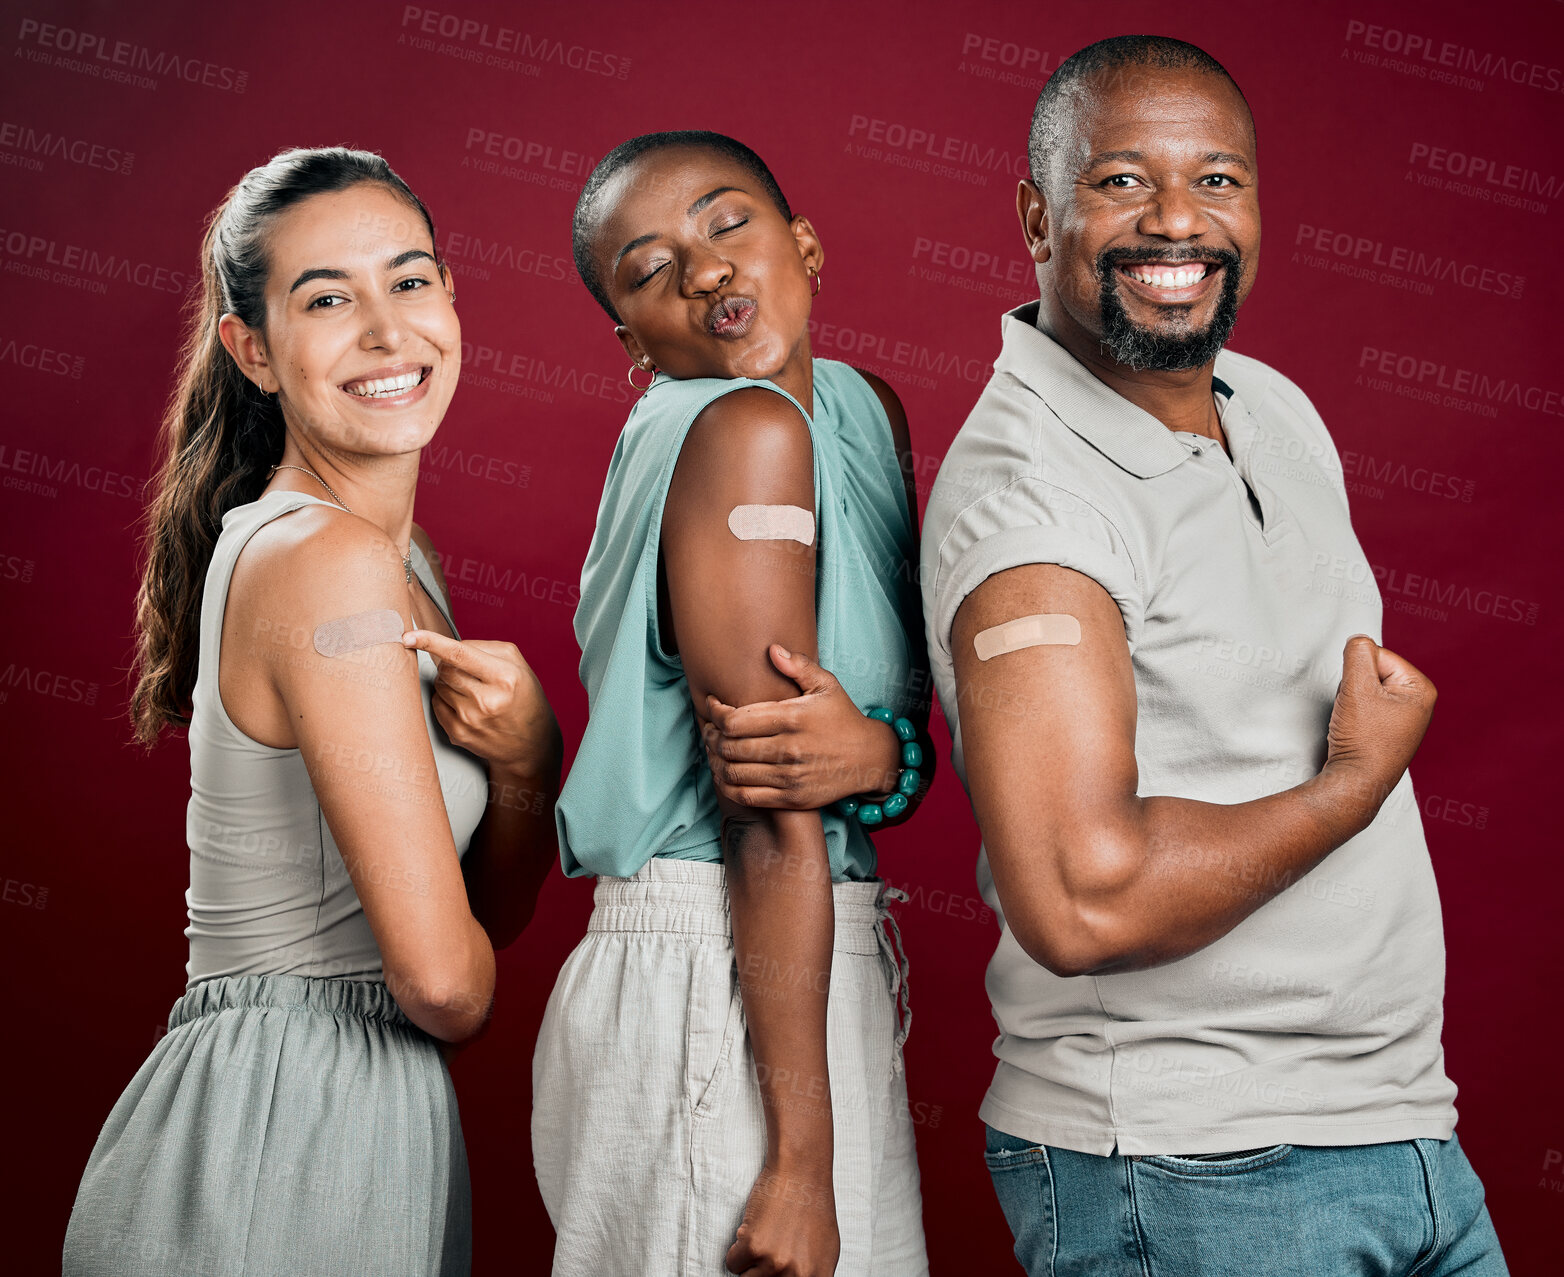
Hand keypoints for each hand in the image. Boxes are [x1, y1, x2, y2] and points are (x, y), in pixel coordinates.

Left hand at [402, 629, 560, 775]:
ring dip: (448, 683)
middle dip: (450, 664)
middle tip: (468, 672)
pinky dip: (446, 700)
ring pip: (438, 686)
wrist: (531, 745)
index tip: (409, 636)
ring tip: (472, 691)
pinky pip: (436, 705)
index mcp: (505, 678)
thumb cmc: (524, 699)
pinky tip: (466, 706)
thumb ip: (485, 648)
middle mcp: (487, 700)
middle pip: (444, 669)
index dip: (431, 642)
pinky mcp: (458, 734)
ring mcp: (470, 720)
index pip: (459, 654)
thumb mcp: (518, 666)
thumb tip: (448, 646)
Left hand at [702, 645, 899, 808]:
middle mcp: (789, 749)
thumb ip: (798, 666)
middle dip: (710, 737)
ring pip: (733, 773)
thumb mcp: (827, 685)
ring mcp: (790, 777)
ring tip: (714, 750)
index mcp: (793, 718)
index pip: (735, 720)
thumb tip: (772, 650)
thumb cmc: (843, 718)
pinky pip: (746, 796)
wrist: (870, 759)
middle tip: (709, 729)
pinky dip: (728, 786)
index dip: (715, 713)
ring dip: (715, 761)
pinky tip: (725, 773)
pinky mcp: (792, 799)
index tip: (713, 706)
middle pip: (729, 747)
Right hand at [725, 1160, 838, 1276]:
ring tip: (766, 1236)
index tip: (770, 1274)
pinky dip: (737, 1247)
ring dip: (749, 1262)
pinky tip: (755, 1227)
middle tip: (772, 1250)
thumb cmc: (812, 1206)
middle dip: (762, 1273)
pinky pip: (732, 1262)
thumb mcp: (825, 1250)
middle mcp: (797, 1276)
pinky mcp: (753, 1246)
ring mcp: (775, 1263)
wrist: (800, 1171)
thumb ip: (811, 1276)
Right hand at [1323, 634, 1436, 811]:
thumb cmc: (1362, 741)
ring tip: (1355, 723)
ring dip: (1352, 700)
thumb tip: (1358, 640)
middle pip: (1372, 671)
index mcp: (1421, 688)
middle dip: (1354, 686)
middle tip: (1356, 712)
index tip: (1358, 699)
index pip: (1377, 655)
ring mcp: (1404, 719)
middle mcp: (1419, 703)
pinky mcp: (1389, 731)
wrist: (1356, 784)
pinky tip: (1355, 731)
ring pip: (1365, 689)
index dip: (1357, 673)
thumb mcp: (1356, 688)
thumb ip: (1357, 654)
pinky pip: (1365, 707)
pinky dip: (1353, 714)